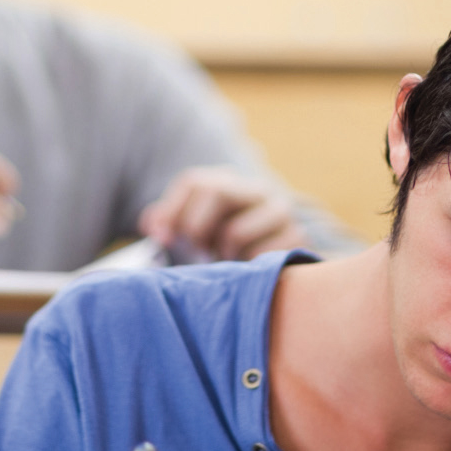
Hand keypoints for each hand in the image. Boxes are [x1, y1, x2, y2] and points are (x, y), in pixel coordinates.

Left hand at [139, 167, 305, 261]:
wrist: (282, 259)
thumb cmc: (227, 245)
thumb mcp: (197, 229)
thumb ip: (169, 222)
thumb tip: (152, 226)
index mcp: (230, 182)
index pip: (194, 182)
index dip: (171, 210)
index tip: (160, 236)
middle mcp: (257, 189)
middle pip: (215, 191)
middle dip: (195, 229)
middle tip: (197, 250)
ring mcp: (280, 211)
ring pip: (234, 232)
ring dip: (222, 254)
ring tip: (226, 260)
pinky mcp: (297, 238)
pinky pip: (260, 256)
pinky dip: (247, 268)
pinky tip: (249, 268)